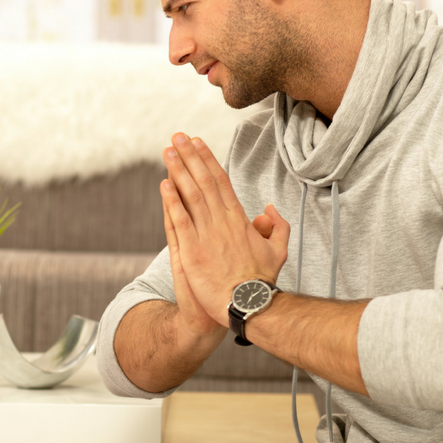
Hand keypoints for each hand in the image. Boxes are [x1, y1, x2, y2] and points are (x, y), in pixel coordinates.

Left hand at [161, 133, 288, 324]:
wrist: (248, 305)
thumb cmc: (261, 282)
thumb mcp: (278, 251)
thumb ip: (276, 227)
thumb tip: (268, 209)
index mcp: (239, 220)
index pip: (221, 182)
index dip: (208, 160)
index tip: (198, 143)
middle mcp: (221, 222)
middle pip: (203, 182)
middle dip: (190, 157)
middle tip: (177, 137)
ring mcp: (205, 235)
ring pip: (190, 196)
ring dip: (178, 171)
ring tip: (168, 151)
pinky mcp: (191, 251)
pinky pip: (179, 220)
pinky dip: (171, 201)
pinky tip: (163, 183)